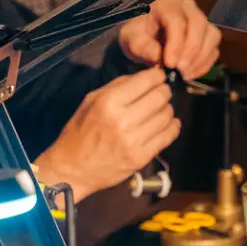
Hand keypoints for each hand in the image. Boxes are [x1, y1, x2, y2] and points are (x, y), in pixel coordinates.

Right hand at [35, 67, 179, 197]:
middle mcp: (124, 119)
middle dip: (164, 91)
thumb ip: (117, 86)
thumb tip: (144, 77)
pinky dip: (172, 127)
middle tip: (161, 94)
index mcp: (109, 102)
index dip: (157, 76)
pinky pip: (169, 136)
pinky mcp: (142, 157)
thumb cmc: (79, 132)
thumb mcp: (91, 101)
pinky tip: (166, 124)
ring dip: (167, 110)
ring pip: (167, 115)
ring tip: (160, 110)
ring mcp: (135, 140)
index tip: (158, 77)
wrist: (74, 169)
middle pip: (161, 96)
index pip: (147, 81)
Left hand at [119, 0, 221, 78]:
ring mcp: (200, 19)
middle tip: (179, 70)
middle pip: (199, 25)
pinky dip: (205, 63)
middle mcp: (187, 7)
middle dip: (191, 51)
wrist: (144, 31)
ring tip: (184, 74)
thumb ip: (141, 46)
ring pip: (211, 35)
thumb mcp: (131, 38)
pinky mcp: (207, 34)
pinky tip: (190, 73)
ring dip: (201, 58)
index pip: (177, 21)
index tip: (169, 64)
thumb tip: (158, 57)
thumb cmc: (137, 31)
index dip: (176, 44)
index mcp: (165, 3)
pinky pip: (213, 48)